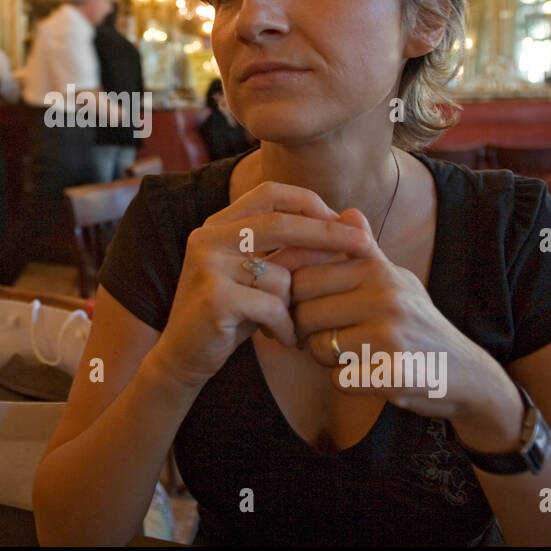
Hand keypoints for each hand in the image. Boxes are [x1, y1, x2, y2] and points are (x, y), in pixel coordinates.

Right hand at [146, 181, 372, 390]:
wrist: (182, 357)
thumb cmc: (231, 315)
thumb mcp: (262, 278)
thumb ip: (294, 251)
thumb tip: (354, 217)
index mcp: (218, 224)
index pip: (270, 193)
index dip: (310, 203)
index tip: (344, 222)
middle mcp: (208, 237)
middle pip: (281, 223)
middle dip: (329, 234)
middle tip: (367, 246)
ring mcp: (207, 266)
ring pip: (281, 275)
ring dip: (296, 306)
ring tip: (289, 325)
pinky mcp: (214, 298)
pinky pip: (272, 307)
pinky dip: (285, 327)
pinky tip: (282, 339)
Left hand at [288, 207, 517, 435]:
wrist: (465, 373)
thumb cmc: (418, 323)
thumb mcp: (397, 280)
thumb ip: (366, 250)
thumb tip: (347, 211)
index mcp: (378, 271)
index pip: (303, 279)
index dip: (297, 301)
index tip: (310, 312)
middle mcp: (384, 297)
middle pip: (304, 314)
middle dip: (306, 332)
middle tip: (327, 338)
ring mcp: (390, 335)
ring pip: (318, 348)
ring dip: (327, 359)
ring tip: (355, 354)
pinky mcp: (393, 373)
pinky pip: (338, 379)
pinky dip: (346, 382)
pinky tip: (369, 375)